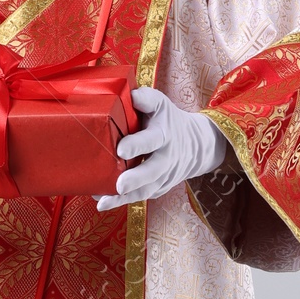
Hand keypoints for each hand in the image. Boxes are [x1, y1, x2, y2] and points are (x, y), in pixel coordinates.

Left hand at [96, 86, 228, 211]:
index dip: (138, 144)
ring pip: (146, 189)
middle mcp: (166, 157)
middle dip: (136, 178)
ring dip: (125, 197)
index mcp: (164, 134)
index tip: (121, 149)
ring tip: (104, 201)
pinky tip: (103, 203)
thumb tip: (130, 95)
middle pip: (153, 170)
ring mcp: (163, 176)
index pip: (153, 139)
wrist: (195, 145)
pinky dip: (122, 202)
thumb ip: (146, 99)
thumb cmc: (167, 120)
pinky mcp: (158, 188)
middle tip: (119, 185)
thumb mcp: (161, 104)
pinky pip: (141, 196)